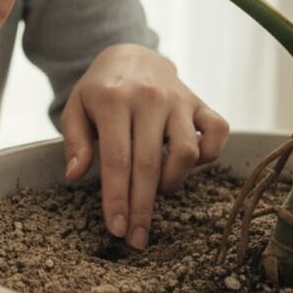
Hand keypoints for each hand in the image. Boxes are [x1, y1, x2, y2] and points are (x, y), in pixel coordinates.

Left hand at [60, 44, 228, 248]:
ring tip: (156, 190)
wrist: (132, 53)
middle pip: (149, 165)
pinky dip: (208, 155)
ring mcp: (178, 100)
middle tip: (136, 239)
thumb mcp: (77, 107)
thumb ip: (74, 140)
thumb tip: (74, 174)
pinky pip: (217, 133)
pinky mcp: (200, 102)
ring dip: (172, 182)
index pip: (117, 160)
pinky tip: (187, 165)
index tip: (116, 230)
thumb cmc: (101, 89)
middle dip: (142, 208)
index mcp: (113, 100)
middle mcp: (149, 99)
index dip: (118, 199)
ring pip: (186, 152)